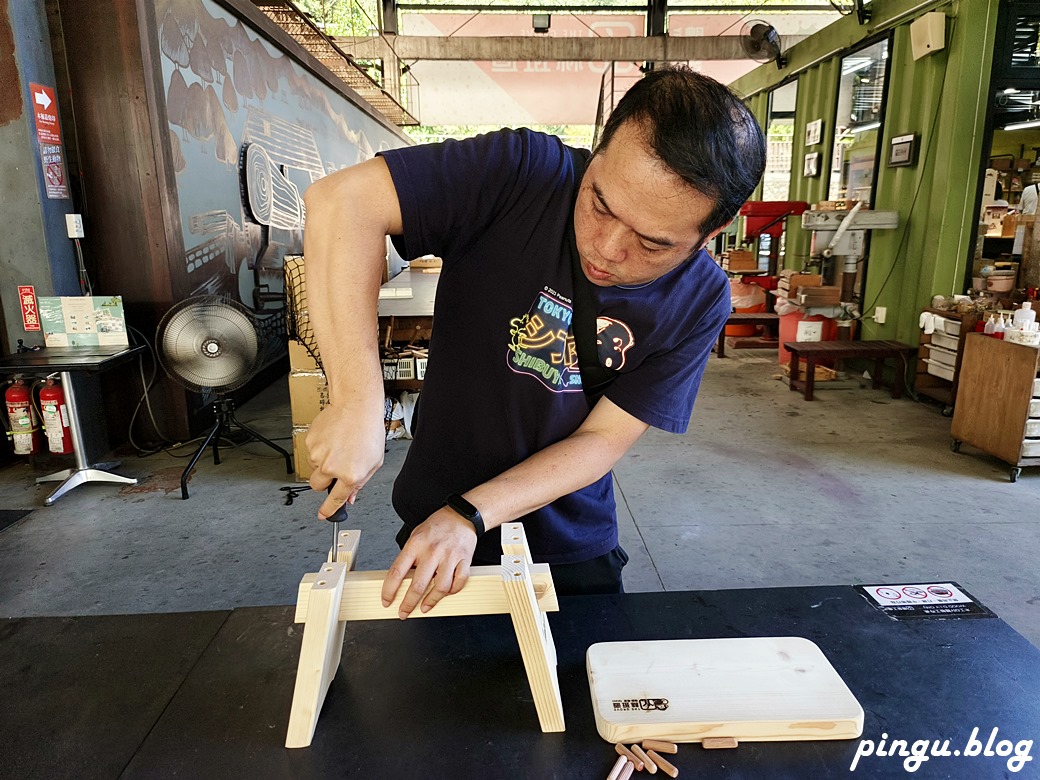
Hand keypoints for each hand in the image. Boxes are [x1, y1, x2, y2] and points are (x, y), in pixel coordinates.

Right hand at [306, 402, 384, 517]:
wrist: (356, 406)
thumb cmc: (368, 430)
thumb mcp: (374, 462)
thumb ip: (360, 482)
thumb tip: (350, 496)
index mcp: (350, 475)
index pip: (335, 500)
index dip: (328, 510)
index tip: (323, 515)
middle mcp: (331, 467)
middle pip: (317, 486)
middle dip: (324, 482)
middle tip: (335, 469)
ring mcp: (318, 455)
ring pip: (315, 467)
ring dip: (325, 461)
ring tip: (340, 446)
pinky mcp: (310, 442)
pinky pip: (312, 452)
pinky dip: (321, 448)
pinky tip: (334, 438)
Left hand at [381, 508, 477, 617]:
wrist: (461, 515)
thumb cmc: (437, 526)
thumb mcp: (416, 536)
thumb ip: (409, 557)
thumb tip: (400, 580)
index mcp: (416, 544)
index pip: (397, 572)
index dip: (389, 590)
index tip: (387, 601)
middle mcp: (432, 551)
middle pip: (418, 585)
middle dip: (408, 604)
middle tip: (404, 612)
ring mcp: (449, 556)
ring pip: (440, 587)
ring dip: (431, 601)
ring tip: (425, 607)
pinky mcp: (464, 560)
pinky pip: (459, 582)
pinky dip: (452, 591)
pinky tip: (446, 593)